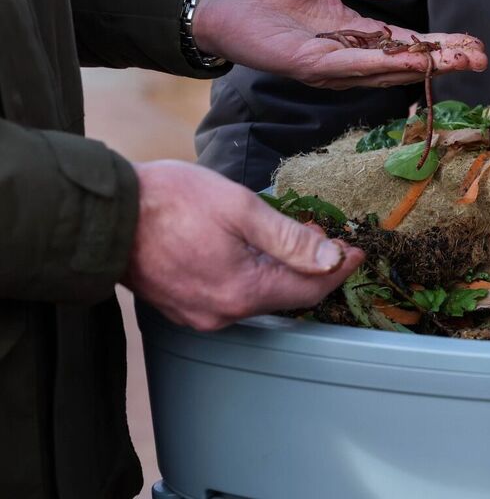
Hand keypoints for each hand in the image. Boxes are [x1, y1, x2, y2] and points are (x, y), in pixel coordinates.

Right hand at [123, 160, 363, 330]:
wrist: (106, 213)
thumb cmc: (171, 202)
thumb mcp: (240, 208)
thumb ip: (289, 237)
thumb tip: (330, 258)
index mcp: (241, 292)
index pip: (308, 290)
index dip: (338, 270)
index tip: (358, 250)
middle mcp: (222, 314)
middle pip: (286, 297)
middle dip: (314, 270)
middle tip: (333, 242)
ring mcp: (199, 314)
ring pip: (259, 297)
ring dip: (284, 273)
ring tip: (302, 244)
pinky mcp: (182, 306)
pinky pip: (232, 296)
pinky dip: (255, 277)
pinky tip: (259, 254)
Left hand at [191, 0, 486, 87]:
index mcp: (357, 34)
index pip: (408, 44)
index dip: (441, 45)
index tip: (474, 44)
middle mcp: (349, 57)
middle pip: (406, 63)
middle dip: (444, 61)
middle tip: (481, 58)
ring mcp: (331, 65)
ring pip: (386, 70)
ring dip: (425, 66)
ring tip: (460, 60)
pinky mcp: (309, 66)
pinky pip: (353, 67)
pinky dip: (384, 65)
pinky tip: (413, 62)